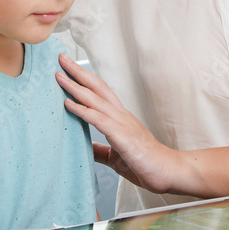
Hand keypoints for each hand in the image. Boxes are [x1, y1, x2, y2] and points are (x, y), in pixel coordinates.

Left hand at [56, 54, 176, 193]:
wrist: (170, 172)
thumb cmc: (146, 164)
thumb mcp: (116, 155)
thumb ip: (100, 150)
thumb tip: (85, 148)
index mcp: (120, 118)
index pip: (100, 92)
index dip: (84, 79)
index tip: (67, 68)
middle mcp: (121, 115)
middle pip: (97, 87)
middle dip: (78, 72)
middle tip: (61, 57)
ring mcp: (122, 124)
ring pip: (96, 99)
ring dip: (75, 86)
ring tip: (59, 75)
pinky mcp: (123, 137)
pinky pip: (99, 120)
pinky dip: (82, 110)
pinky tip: (68, 104)